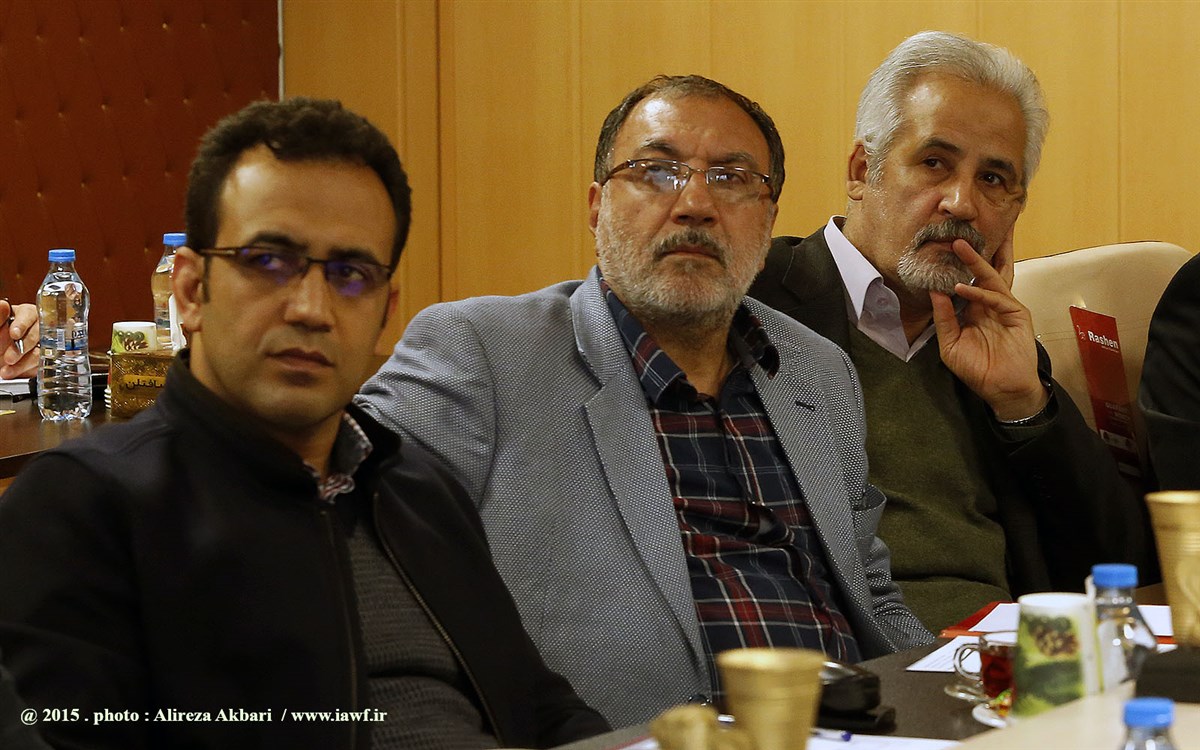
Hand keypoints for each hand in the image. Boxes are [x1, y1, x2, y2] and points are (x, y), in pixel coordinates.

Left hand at [1, 299, 38, 379]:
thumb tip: (3, 305)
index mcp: (24, 314)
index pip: (28, 314)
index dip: (21, 325)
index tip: (13, 334)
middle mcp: (36, 327)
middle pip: (38, 334)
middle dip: (22, 347)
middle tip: (9, 357)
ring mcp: (41, 344)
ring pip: (40, 352)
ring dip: (23, 363)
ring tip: (7, 369)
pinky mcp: (43, 359)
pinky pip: (40, 365)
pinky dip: (25, 370)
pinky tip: (12, 372)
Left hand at [929, 234, 1046, 420]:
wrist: (1003, 389)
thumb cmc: (977, 369)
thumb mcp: (951, 344)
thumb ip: (944, 319)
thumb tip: (934, 293)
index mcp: (974, 311)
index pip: (963, 284)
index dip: (953, 270)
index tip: (938, 254)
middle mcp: (989, 306)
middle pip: (980, 275)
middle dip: (968, 257)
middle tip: (954, 239)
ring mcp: (1005, 308)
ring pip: (992, 279)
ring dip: (976, 263)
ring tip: (960, 248)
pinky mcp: (1018, 315)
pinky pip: (998, 299)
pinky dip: (980, 292)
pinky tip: (962, 288)